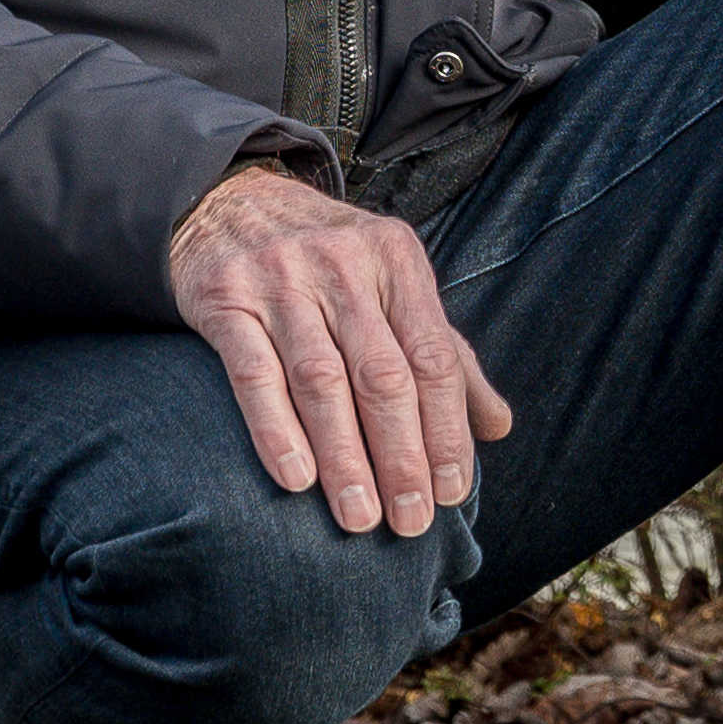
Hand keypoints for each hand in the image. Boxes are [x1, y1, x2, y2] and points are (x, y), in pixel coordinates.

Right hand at [167, 167, 513, 532]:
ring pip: (323, 381)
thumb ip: (444, 353)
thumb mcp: (391, 285)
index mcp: (396, 259)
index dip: (447, 429)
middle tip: (411, 521)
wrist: (226, 201)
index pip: (435, 355)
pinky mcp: (225, 299)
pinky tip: (298, 479)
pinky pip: (254, 374)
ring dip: (345, 457)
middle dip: (403, 455)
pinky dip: (277, 430)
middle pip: (384, 374)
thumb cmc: (325, 261)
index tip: (453, 492)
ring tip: (360, 517)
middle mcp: (343, 264)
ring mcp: (281, 279)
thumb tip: (498, 427)